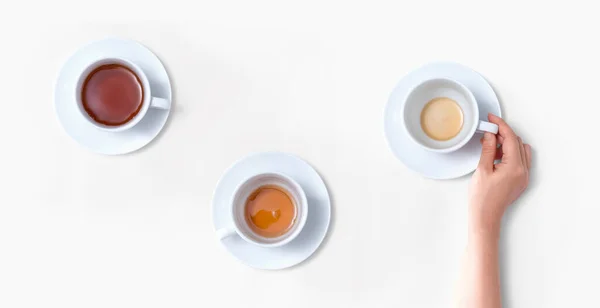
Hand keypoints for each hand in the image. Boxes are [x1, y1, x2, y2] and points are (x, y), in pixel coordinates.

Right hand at [469, 114, 531, 235]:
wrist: (485, 216)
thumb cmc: (482, 198)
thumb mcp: (482, 169)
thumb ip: (488, 149)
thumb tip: (490, 134)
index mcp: (515, 167)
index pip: (510, 138)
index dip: (501, 125)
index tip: (492, 119)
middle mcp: (523, 171)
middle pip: (517, 143)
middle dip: (503, 134)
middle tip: (487, 131)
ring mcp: (523, 176)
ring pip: (519, 150)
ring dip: (506, 143)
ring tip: (489, 145)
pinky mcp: (520, 180)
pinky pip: (519, 160)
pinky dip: (509, 153)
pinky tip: (496, 155)